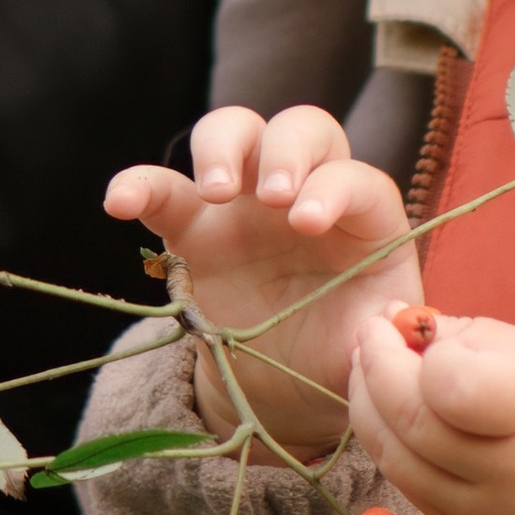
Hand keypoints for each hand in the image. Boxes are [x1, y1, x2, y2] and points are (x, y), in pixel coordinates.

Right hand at [105, 105, 413, 455]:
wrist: (287, 385)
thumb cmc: (340, 351)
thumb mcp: (371, 346)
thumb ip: (384, 333)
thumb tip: (395, 327)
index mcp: (362, 218)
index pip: (355, 179)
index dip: (332, 189)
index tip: (307, 222)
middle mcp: (306, 192)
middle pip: (300, 128)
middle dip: (285, 151)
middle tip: (270, 197)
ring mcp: (247, 203)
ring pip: (235, 130)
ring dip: (223, 147)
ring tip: (216, 192)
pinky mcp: (193, 229)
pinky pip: (162, 190)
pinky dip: (138, 185)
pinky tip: (118, 201)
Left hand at [348, 310, 514, 514]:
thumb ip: (471, 338)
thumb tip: (403, 328)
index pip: (454, 388)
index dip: (421, 355)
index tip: (412, 325)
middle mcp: (507, 472)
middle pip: (412, 422)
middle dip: (375, 369)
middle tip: (368, 331)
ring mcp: (487, 513)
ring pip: (398, 462)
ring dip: (369, 408)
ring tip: (368, 366)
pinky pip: (412, 488)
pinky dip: (390, 445)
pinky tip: (388, 411)